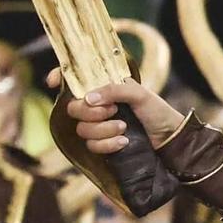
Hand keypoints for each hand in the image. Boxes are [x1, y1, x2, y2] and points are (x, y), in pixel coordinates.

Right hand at [50, 72, 184, 153]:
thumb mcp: (139, 94)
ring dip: (104, 130)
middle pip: (73, 108)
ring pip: (82, 129)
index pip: (75, 78)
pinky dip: (108, 144)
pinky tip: (124, 141)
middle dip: (91, 112)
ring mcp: (98, 125)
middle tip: (114, 111)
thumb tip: (88, 98)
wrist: (168, 136)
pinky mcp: (102, 143)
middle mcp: (97, 105)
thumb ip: (114, 90)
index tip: (53, 83)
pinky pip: (91, 145)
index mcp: (104, 87)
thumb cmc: (156, 110)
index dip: (60, 76)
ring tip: (125, 127)